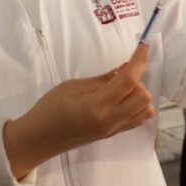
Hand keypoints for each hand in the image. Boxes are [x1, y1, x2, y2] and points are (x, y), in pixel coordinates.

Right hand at [14, 43, 154, 156]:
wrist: (39, 139)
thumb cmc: (49, 110)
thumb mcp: (71, 87)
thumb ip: (102, 79)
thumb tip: (125, 68)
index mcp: (97, 106)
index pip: (128, 81)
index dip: (139, 61)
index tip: (143, 46)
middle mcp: (110, 120)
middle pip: (143, 96)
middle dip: (137, 79)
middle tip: (119, 74)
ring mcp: (114, 130)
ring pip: (146, 109)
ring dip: (139, 94)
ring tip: (120, 88)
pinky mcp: (114, 134)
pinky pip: (139, 119)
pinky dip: (138, 105)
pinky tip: (123, 98)